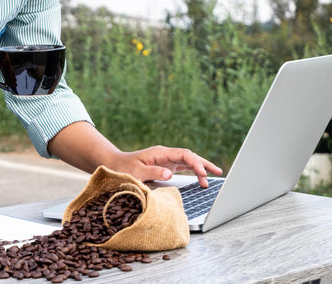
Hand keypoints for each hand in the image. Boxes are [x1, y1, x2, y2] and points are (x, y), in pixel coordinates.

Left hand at [107, 146, 222, 186]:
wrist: (115, 164)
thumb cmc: (123, 168)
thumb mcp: (136, 172)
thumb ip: (152, 172)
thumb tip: (169, 174)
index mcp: (160, 153)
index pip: (183, 155)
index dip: (195, 163)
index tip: (203, 174)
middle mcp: (165, 155)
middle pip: (189, 156)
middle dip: (203, 164)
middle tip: (216, 173)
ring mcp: (166, 160)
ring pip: (188, 161)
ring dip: (201, 167)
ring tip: (215, 174)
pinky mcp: (165, 166)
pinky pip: (183, 166)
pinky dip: (193, 171)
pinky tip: (201, 177)